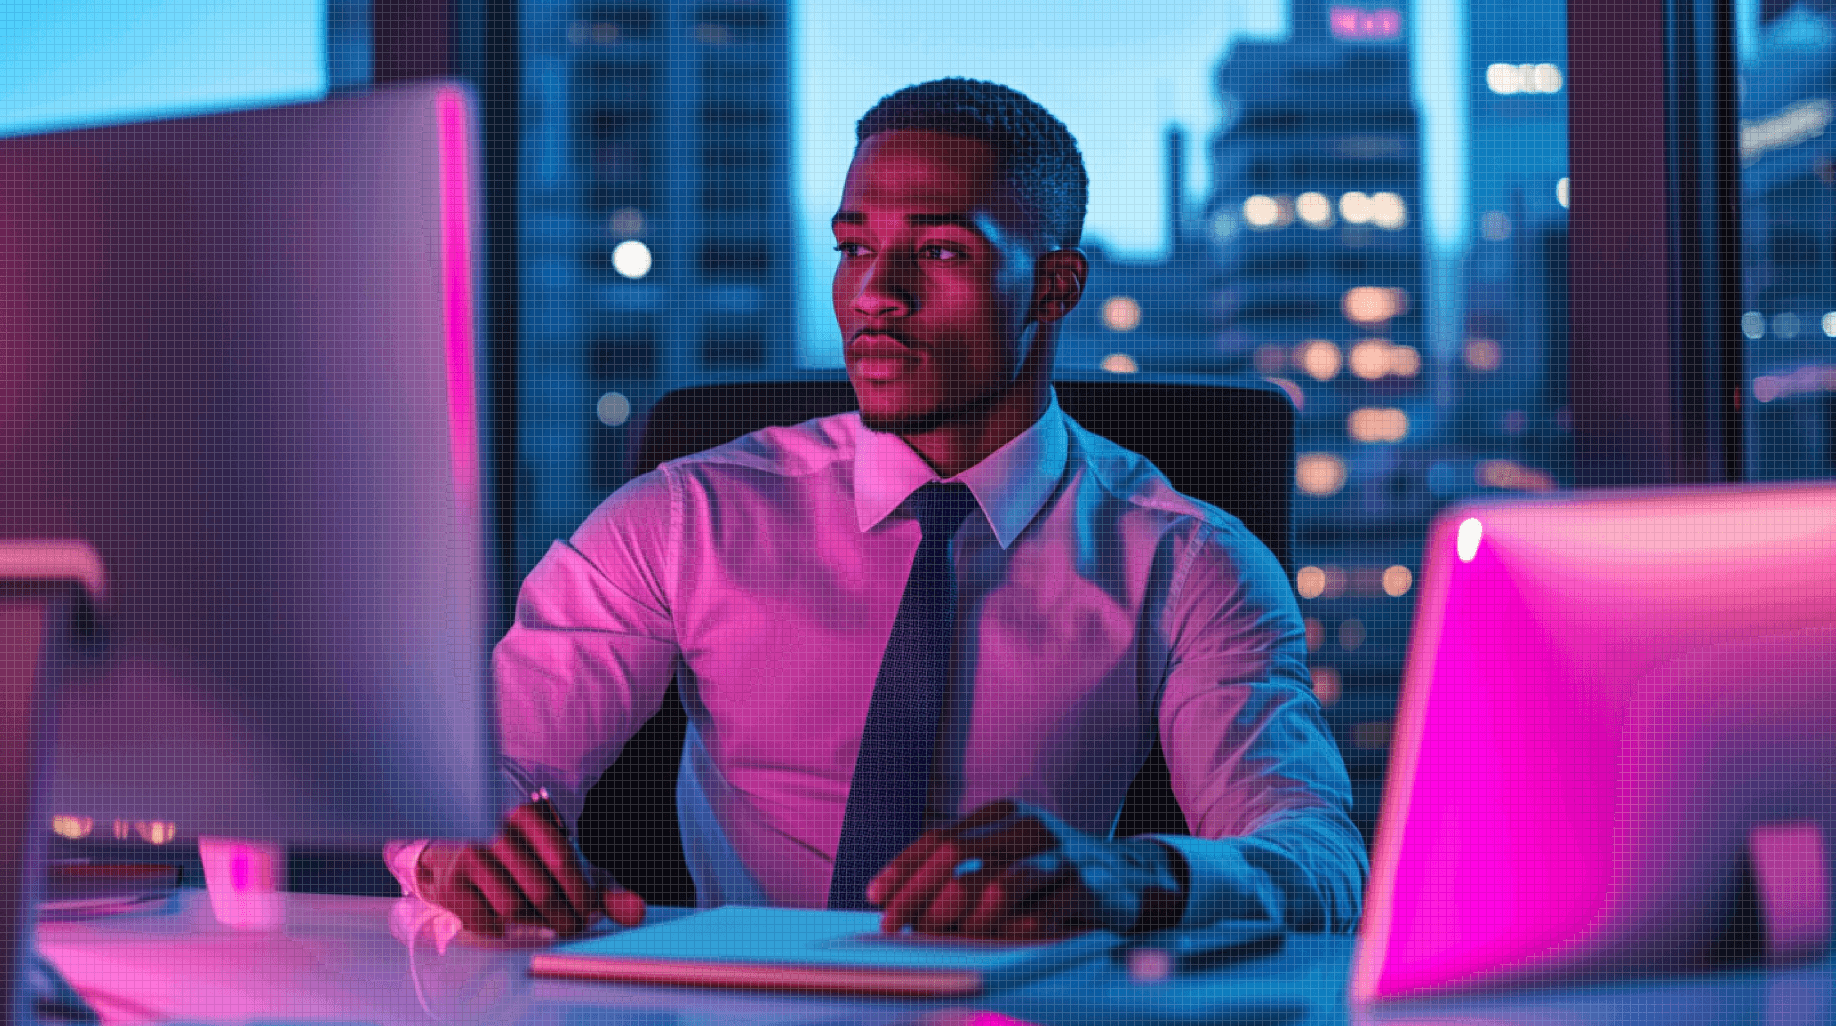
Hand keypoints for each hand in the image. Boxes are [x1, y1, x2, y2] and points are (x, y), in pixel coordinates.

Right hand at [416, 799, 646, 937]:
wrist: (458, 855)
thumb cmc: (524, 863)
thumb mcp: (566, 869)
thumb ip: (604, 891)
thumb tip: (637, 914)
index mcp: (530, 814)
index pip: (563, 861)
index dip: (581, 896)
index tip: (588, 914)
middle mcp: (496, 829)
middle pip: (540, 891)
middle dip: (562, 917)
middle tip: (569, 926)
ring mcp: (469, 854)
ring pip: (512, 907)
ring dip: (530, 922)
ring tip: (535, 917)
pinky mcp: (451, 882)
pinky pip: (485, 920)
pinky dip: (500, 928)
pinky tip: (503, 919)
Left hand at [866, 800, 1186, 940]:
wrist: (1131, 878)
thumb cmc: (1052, 872)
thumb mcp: (1010, 855)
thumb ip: (964, 870)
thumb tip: (898, 900)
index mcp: (1006, 813)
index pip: (942, 836)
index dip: (905, 867)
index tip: (877, 897)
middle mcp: (1031, 826)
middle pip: (960, 854)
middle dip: (921, 895)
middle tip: (900, 928)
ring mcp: (1062, 854)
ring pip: (998, 884)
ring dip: (962, 919)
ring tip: (943, 942)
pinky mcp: (1089, 887)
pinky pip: (1039, 916)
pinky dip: (1008, 936)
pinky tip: (992, 948)